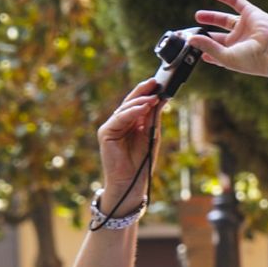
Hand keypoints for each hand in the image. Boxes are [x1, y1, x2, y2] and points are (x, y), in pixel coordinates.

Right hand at [96, 77, 165, 208]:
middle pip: (130, 102)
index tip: (159, 84)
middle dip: (143, 92)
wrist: (131, 182)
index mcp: (130, 122)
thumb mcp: (151, 135)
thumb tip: (162, 99)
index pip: (138, 103)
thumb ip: (153, 118)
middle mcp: (119, 122)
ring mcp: (111, 127)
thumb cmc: (141, 162)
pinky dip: (132, 112)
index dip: (147, 92)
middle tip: (155, 83)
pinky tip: (143, 107)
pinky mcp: (106, 133)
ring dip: (140, 101)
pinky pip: (119, 118)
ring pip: (125, 108)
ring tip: (153, 97)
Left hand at [189, 0, 267, 77]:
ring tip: (197, 16)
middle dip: (206, 34)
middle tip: (192, 31)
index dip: (205, 50)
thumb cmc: (252, 59)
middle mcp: (240, 41)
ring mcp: (245, 27)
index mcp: (234, 55)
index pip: (216, 52)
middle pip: (219, 36)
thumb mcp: (225, 56)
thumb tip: (191, 39)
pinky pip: (236, 1)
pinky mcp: (251, 13)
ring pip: (225, 20)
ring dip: (211, 17)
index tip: (193, 49)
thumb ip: (208, 46)